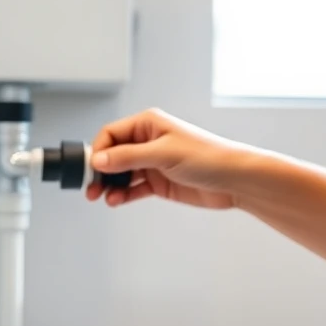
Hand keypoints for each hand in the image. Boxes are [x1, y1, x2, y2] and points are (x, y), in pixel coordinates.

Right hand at [86, 108, 254, 209]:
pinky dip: (123, 195)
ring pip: (121, 174)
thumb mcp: (163, 153)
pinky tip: (116, 201)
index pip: (111, 134)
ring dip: (110, 186)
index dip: (99, 151)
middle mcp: (148, 141)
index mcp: (148, 124)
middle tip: (91, 188)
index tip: (91, 169)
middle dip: (100, 171)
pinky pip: (133, 188)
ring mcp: (153, 163)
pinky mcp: (159, 182)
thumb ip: (128, 157)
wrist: (234, 180)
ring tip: (103, 197)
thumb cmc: (208, 156)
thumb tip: (99, 160)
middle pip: (113, 155)